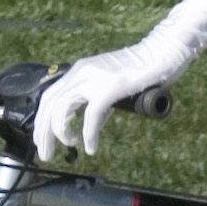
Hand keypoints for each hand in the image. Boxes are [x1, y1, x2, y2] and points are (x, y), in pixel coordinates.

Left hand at [30, 0, 206, 159]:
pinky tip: (90, 147)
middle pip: (49, 104)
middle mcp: (81, 72)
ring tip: (69, 148)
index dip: (42, 122)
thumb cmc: (143, 69)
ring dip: (61, 134)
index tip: (44, 141)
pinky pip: (91, 116)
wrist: (164, 51)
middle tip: (46, 154)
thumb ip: (99, 102)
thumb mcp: (112, 86)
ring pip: (62, 109)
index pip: (49, 97)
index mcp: (79, 71)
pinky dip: (88, 134)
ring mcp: (94, 78)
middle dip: (43, 132)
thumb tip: (91, 124)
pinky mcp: (110, 87)